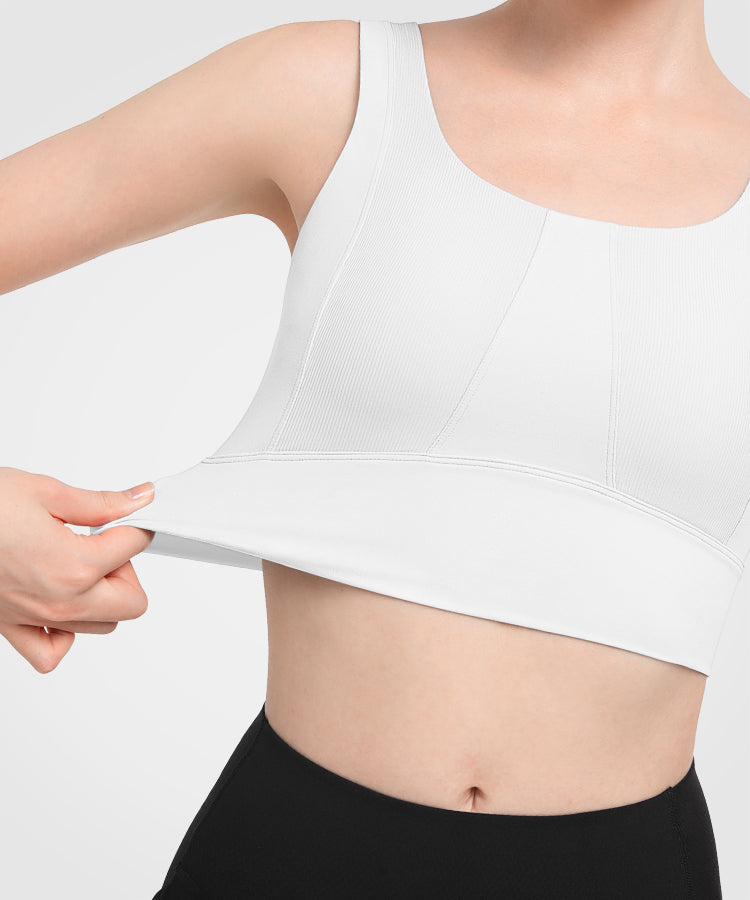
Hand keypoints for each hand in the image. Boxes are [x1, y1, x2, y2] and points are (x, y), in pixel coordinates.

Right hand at [0, 466, 155, 672]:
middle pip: (132, 603)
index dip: (135, 525)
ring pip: (101, 627)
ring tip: (78, 566)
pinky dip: (64, 634)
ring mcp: (34, 618)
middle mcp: (59, 600)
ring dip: (101, 598)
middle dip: (127, 571)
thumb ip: (101, 504)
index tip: (127, 516)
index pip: (136, 547)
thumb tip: (139, 499)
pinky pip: (50, 652)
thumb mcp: (46, 491)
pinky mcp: (9, 628)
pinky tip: (59, 604)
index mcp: (74, 564)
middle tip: (103, 544)